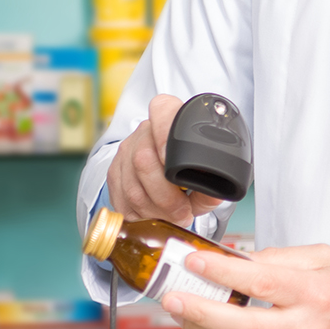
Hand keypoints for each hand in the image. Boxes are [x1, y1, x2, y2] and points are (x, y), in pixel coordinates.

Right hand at [107, 94, 223, 226]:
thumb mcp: (206, 172)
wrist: (165, 167)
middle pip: (144, 160)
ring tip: (173, 217)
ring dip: (155, 210)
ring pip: (132, 187)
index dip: (165, 136)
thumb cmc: (191, 168)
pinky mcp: (114, 172)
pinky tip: (155, 216)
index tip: (176, 164)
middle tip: (183, 212)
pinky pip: (122, 200)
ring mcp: (126, 151)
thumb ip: (211, 182)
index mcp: (170, 119)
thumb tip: (214, 192)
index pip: (163, 110)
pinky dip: (140, 215)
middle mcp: (144, 132)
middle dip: (166, 197)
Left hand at [161, 243, 329, 328]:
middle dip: (199, 312)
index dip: (222, 271)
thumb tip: (242, 258)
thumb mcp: (327, 258)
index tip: (196, 261)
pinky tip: (210, 327)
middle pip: (240, 326)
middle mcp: (304, 326)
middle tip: (173, 297)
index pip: (260, 280)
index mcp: (314, 291)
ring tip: (181, 313)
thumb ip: (283, 257)